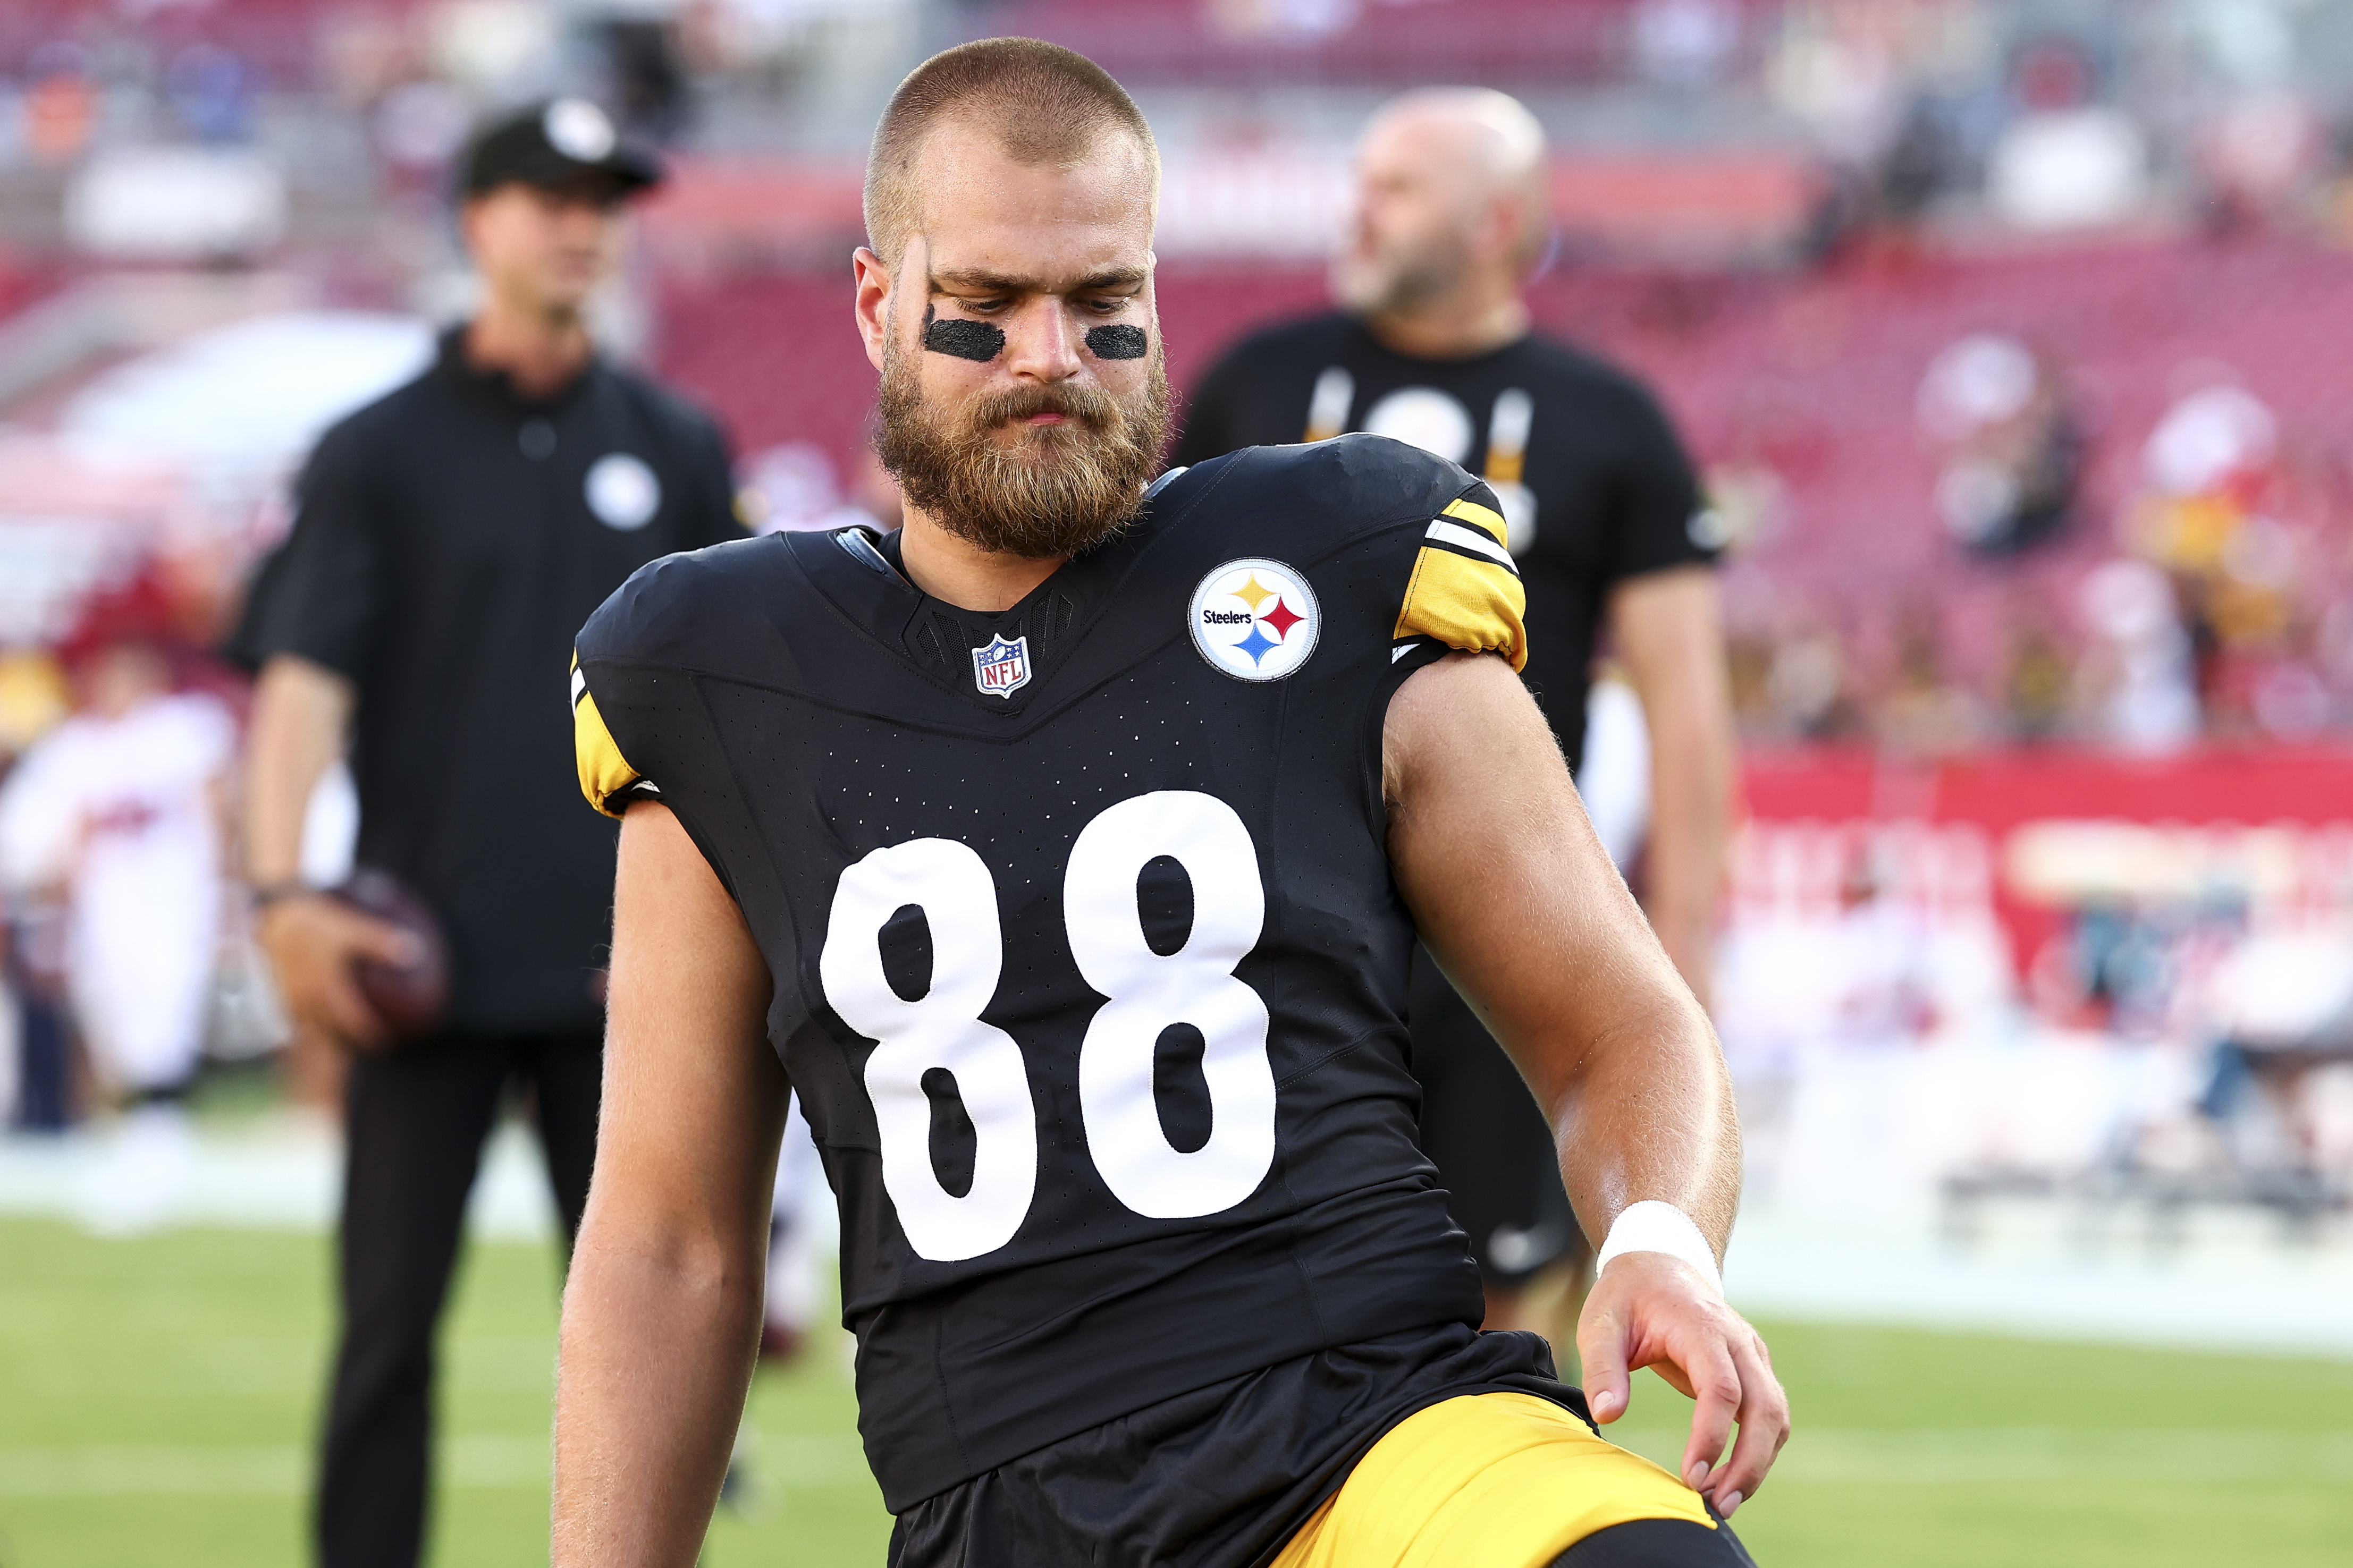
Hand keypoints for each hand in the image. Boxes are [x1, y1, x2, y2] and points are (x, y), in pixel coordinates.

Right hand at [256, 893, 416, 1051]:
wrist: (271, 916)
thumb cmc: (313, 922)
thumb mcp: (351, 929)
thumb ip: (381, 943)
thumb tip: (415, 953)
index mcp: (326, 988)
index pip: (350, 1020)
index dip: (366, 1033)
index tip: (381, 1043)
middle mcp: (305, 999)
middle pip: (327, 1029)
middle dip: (343, 1039)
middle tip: (359, 1043)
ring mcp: (287, 998)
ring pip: (306, 1026)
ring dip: (321, 1035)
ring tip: (336, 1039)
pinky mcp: (274, 992)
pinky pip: (288, 1016)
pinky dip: (300, 1025)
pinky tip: (308, 1025)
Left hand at [1575, 1251, 1788, 1518]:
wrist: (1660, 1265)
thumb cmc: (1627, 1298)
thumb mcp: (1600, 1324)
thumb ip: (1602, 1368)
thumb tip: (1607, 1415)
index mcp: (1702, 1327)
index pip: (1722, 1388)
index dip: (1712, 1436)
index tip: (1691, 1475)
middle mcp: (1739, 1342)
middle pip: (1765, 1408)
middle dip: (1748, 1463)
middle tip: (1717, 1506)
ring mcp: (1752, 1356)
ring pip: (1775, 1416)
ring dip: (1758, 1463)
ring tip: (1723, 1502)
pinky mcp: (1754, 1371)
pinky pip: (1769, 1416)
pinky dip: (1759, 1451)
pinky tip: (1730, 1478)